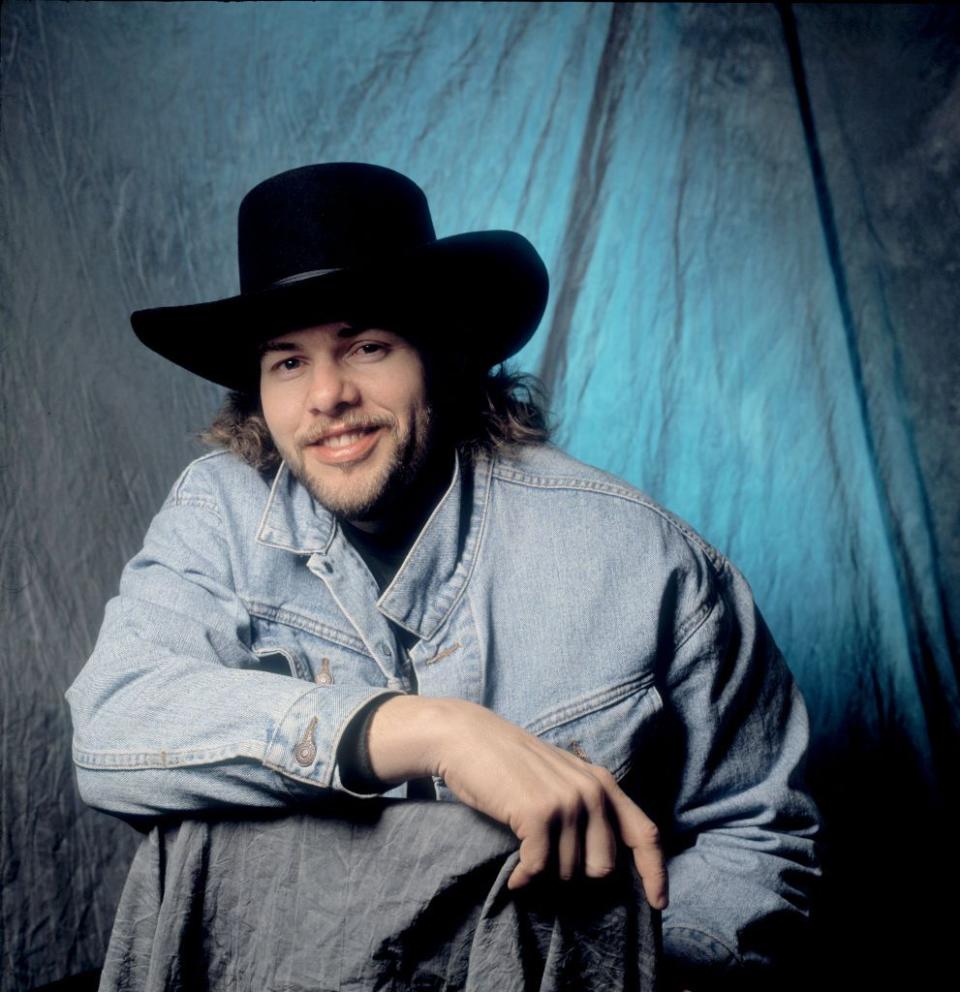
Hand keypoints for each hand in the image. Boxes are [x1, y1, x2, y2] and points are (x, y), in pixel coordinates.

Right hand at [367, 696, 667, 908]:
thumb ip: (589, 806)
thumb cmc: (511, 763)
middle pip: (603, 867)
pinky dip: (523, 879)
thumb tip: (605, 861)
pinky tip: (513, 876)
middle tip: (546, 859)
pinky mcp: (538, 813)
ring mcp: (567, 801)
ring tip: (524, 854)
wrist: (468, 737)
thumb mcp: (562, 777)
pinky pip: (538, 869)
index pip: (645, 834)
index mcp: (602, 783)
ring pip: (569, 872)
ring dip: (544, 872)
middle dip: (574, 873)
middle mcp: (592, 791)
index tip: (659, 904)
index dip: (655, 873)